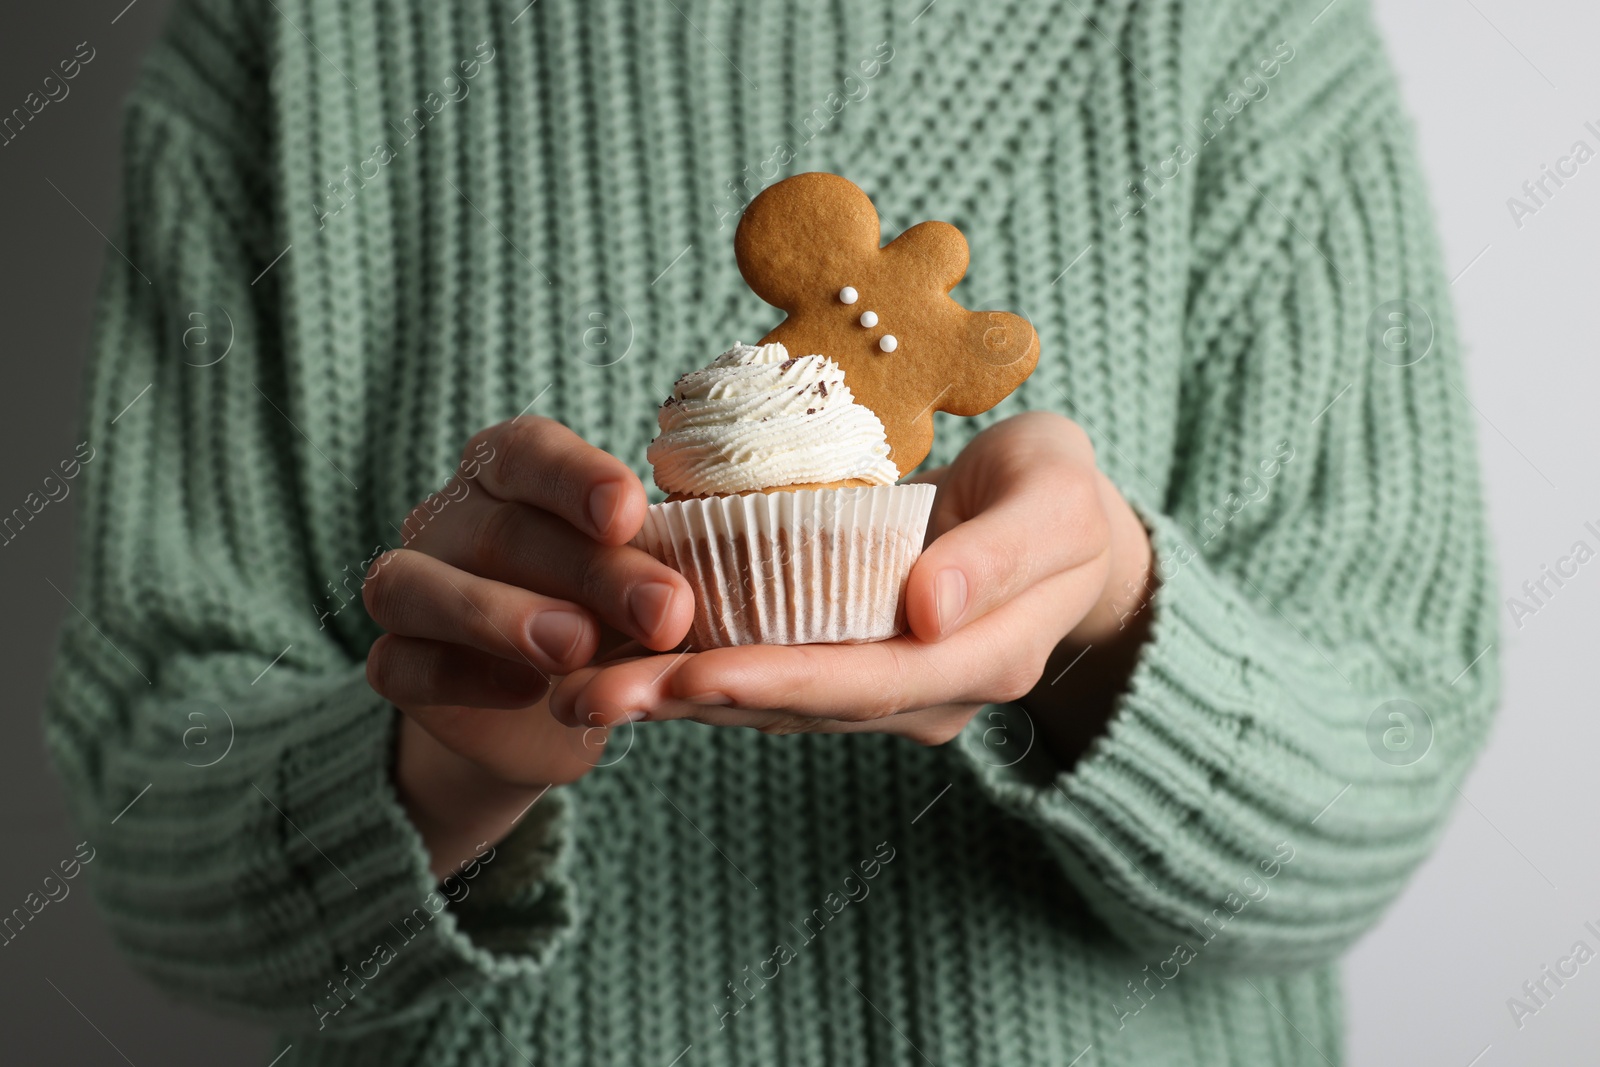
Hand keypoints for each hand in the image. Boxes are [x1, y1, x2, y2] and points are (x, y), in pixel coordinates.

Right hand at [362, 417, 695, 874]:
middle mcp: (450, 517)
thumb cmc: (610, 617)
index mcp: (511, 472)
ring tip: (576, 648)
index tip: (630, 512)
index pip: (528, 451)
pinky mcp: (394, 663)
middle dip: (588, 572)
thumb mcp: (644, 586)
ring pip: (416, 585)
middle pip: (500, 528)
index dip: (575, 477)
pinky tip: (527, 692)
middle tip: (663, 612)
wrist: (554, 712)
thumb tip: (698, 580)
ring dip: (500, 615)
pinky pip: (399, 663)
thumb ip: (655, 570)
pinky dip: (461, 675)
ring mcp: (409, 588)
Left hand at [548, 412, 1154, 758]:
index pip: (869, 681)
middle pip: (800, 706)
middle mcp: (926, 692)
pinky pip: (768, 672)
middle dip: (693, 705)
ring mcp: (886, 687)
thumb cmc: (1062, 495)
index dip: (779, 682)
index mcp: (981, 659)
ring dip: (674, 700)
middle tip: (587, 696)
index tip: (691, 677)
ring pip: (772, 701)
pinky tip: (621, 661)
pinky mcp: (851, 660)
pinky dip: (695, 671)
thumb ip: (1000, 554)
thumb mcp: (1056, 500)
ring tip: (575, 690)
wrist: (1062, 523)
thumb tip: (925, 610)